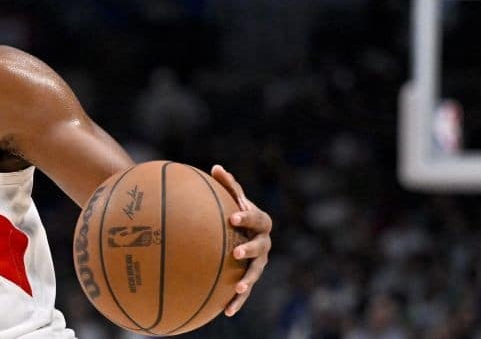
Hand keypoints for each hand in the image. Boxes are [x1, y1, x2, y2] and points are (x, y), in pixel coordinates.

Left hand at [211, 164, 271, 316]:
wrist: (239, 232)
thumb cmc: (234, 212)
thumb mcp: (231, 199)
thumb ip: (227, 185)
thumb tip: (216, 167)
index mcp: (260, 222)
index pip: (257, 218)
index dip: (247, 217)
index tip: (232, 217)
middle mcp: (264, 243)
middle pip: (261, 246)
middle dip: (250, 249)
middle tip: (236, 253)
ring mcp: (259, 262)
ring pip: (256, 272)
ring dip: (248, 280)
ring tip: (239, 288)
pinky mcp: (249, 278)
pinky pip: (245, 291)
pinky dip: (237, 301)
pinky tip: (226, 312)